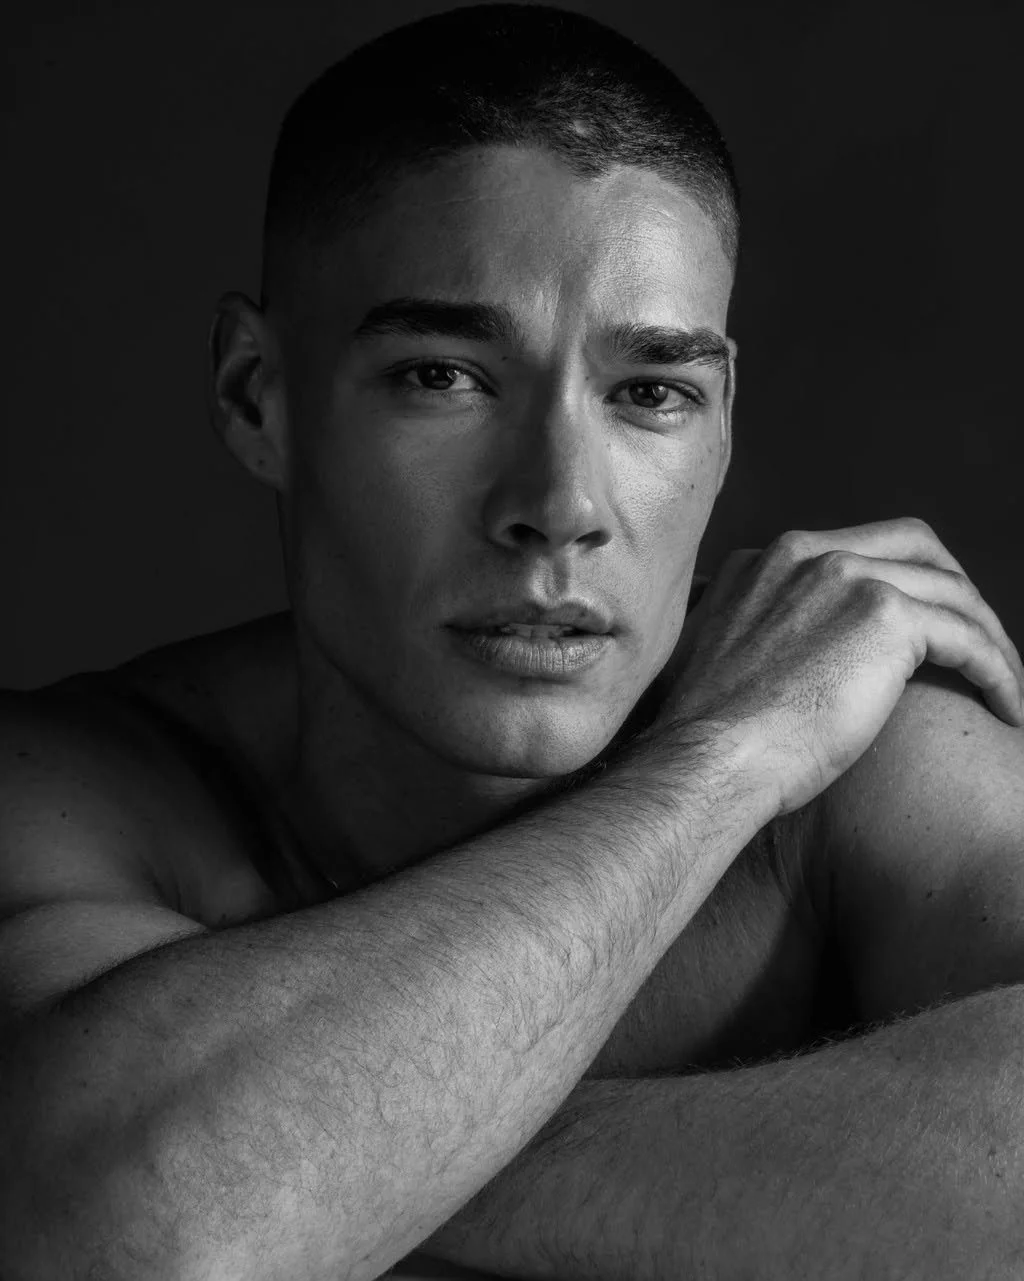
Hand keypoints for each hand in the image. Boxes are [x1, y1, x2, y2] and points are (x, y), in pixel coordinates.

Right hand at [649, 518, 1023, 816]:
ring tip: (1003, 684)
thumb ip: (754, 627)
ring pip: (952, 592)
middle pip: (915, 545)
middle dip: (955, 589)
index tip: (919, 628)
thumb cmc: (711, 735)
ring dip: (988, 637)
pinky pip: (969, 638)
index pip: (857, 548)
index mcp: (769, 558)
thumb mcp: (719, 653)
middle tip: (975, 641)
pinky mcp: (887, 617)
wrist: (708, 759)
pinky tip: (1007, 707)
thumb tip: (779, 652)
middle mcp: (809, 553)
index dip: (901, 581)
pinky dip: (998, 671)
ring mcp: (849, 578)